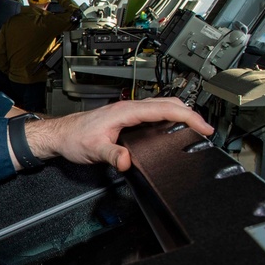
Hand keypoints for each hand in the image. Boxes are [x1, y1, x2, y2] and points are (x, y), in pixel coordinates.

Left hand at [23, 98, 213, 171]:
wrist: (59, 134)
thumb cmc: (73, 138)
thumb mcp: (93, 150)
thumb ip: (112, 156)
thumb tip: (128, 161)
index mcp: (125, 111)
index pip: (165, 108)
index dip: (188, 116)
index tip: (204, 127)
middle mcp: (128, 107)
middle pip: (168, 103)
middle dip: (191, 113)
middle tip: (205, 130)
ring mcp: (128, 111)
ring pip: (162, 106)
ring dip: (181, 114)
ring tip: (195, 129)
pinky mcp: (126, 117)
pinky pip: (154, 113)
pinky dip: (169, 117)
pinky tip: (173, 128)